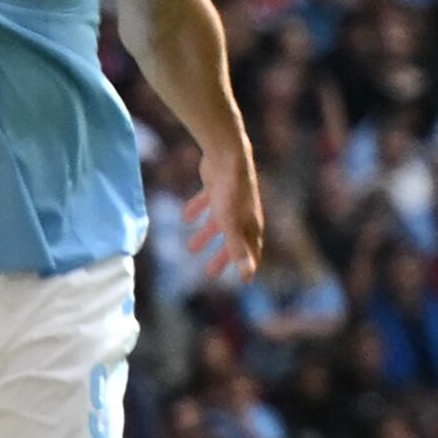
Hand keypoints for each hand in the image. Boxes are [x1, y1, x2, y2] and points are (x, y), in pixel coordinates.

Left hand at [182, 141, 265, 274]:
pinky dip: (198, 210)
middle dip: (222, 256)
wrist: (227, 156)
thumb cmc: (231, 193)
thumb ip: (237, 249)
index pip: (252, 250)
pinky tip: (185, 216)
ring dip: (206, 235)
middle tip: (210, 273)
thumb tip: (247, 276)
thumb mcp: (231, 225)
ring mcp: (230, 198)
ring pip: (219, 223)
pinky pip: (207, 202)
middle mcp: (243, 212)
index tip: (245, 281)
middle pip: (233, 240)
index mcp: (250, 224)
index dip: (248, 265)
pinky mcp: (217, 185)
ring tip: (190, 248)